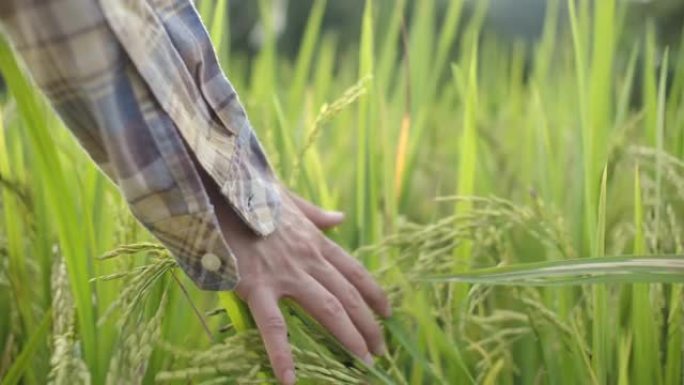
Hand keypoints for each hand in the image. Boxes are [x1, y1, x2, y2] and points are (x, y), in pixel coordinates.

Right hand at [210, 183, 390, 384]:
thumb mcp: (291, 201)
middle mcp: (309, 259)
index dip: (374, 294)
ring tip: (363, 363)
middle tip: (381, 351)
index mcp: (316, 242)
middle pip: (349, 296)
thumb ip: (317, 214)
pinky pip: (274, 326)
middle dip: (369, 325)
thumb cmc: (251, 195)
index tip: (388, 312)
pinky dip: (283, 355)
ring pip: (328, 310)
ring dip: (350, 338)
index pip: (354, 272)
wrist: (221, 189)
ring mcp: (286, 273)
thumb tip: (340, 217)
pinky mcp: (257, 285)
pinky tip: (290, 380)